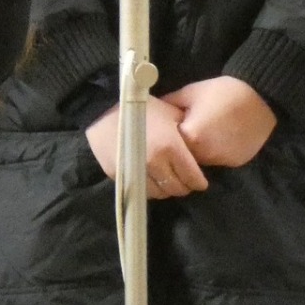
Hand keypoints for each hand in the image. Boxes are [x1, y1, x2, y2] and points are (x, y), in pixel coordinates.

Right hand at [86, 96, 208, 198]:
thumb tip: (202, 148)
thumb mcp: (170, 113)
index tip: (197, 178)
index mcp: (170, 147)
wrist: (101, 112)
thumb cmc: (142, 111)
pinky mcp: (120, 176)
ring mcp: (135, 171)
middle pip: (177, 189)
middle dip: (183, 185)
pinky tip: (148, 176)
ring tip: (164, 178)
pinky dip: (148, 187)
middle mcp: (154, 162)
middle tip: (181, 177)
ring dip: (165, 188)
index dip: (198, 180)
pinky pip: (141, 190)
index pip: (194, 179)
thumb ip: (188, 131)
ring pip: (159, 194)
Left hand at [171, 75, 277, 168]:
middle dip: (182, 147)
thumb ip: (168, 104)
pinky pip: (218, 160)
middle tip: (186, 131)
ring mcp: (222, 160)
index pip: (169, 146)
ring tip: (204, 133)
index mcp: (190, 136)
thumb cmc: (221, 92)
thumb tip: (151, 110)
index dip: (167, 138)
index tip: (167, 130)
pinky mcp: (236, 162)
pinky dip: (215, 152)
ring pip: (201, 161)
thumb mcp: (189, 93)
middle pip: (184, 157)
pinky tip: (219, 137)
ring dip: (199, 151)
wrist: (260, 98)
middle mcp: (205, 154)